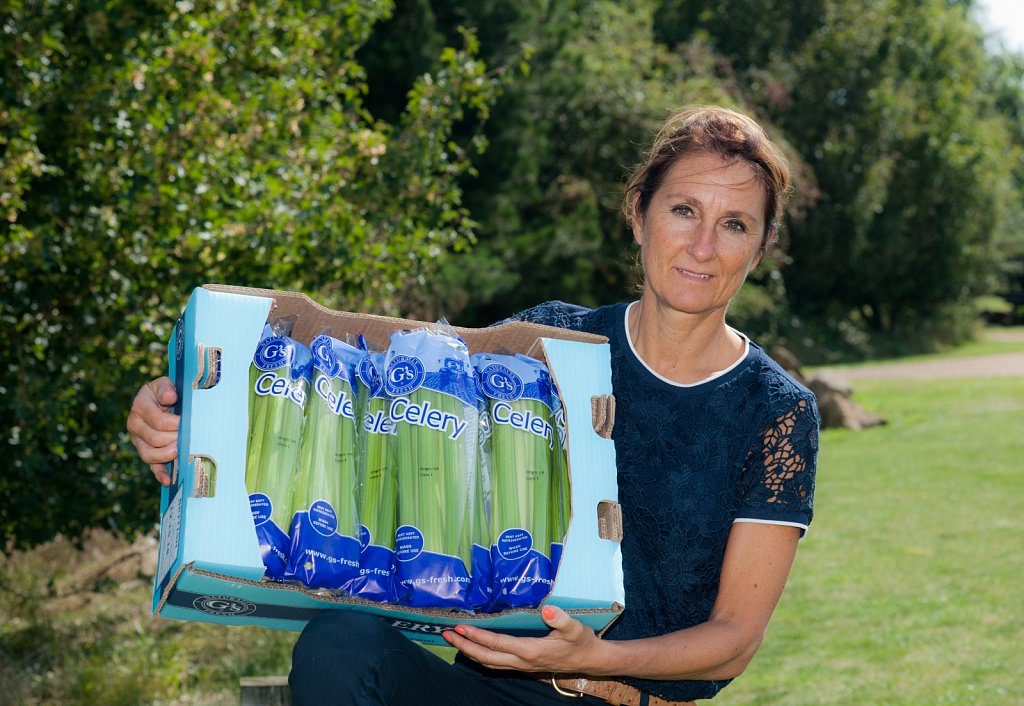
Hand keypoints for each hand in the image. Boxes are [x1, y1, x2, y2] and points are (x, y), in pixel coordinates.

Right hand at [126, 376, 179, 485]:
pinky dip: (160, 474)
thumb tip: (170, 397)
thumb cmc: (167, 391)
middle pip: (155, 439)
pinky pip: (151, 466)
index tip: (189, 423)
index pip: (158, 421)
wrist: (162, 398)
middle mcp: (135, 424)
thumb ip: (167, 388)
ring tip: (182, 450)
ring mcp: (138, 440)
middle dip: (175, 439)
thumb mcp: (165, 384)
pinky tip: (169, 480)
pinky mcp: (145, 451)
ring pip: (150, 454)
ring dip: (168, 455)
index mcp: (140, 406)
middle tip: (190, 437)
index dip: (176, 424)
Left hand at [443, 604, 604, 673]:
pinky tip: (474, 649)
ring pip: (488, 663)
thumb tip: (548, 609)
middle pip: (485, 657)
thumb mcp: (575, 628)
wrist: (590, 660)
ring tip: (453, 640)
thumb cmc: (582, 642)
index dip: (476, 636)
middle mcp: (522, 661)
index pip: (496, 644)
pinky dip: (481, 656)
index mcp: (530, 651)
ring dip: (469, 652)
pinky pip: (496, 663)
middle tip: (445, 634)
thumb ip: (562, 619)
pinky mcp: (523, 665)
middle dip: (464, 646)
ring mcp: (521, 665)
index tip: (459, 627)